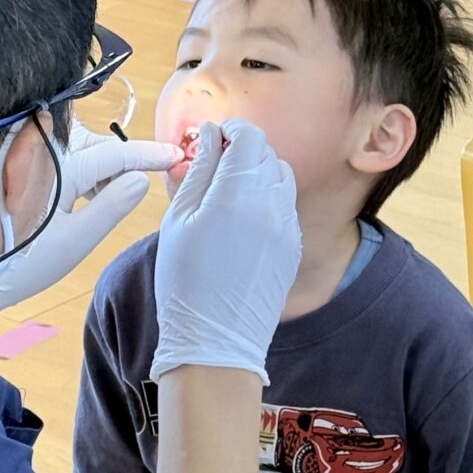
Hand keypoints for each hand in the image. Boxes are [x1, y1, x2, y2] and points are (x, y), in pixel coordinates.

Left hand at [0, 123, 182, 323]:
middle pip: (97, 146)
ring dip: (97, 169)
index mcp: (63, 168)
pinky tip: (77, 199)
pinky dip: (76, 172)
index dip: (148, 155)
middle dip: (118, 163)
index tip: (175, 155)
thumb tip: (139, 181)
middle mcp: (44, 152)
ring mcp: (27, 156)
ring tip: (101, 203)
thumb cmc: (17, 261)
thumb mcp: (73, 242)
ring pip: (77, 150)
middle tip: (135, 189)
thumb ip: (110, 208)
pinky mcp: (16, 165)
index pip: (117, 153)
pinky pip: (58, 157)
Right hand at [151, 119, 300, 383]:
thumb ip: (198, 171)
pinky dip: (267, 200)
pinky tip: (241, 222)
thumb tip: (208, 137)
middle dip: (241, 151)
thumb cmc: (185, 282)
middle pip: (266, 153)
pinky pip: (285, 206)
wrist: (215, 341)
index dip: (229, 131)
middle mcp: (271, 204)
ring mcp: (288, 226)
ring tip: (227, 194)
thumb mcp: (178, 221)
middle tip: (213, 166)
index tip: (211, 139)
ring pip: (280, 177)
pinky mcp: (294, 246)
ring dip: (257, 173)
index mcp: (238, 192)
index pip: (248, 136)